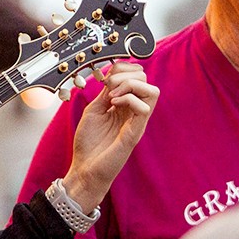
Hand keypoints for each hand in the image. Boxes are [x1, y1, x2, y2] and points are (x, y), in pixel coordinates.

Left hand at [65, 61, 158, 208]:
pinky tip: (113, 105)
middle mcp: (134, 112)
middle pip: (147, 80)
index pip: (138, 77)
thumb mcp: (94, 110)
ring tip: (112, 95)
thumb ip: (105, 94)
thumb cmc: (89, 143)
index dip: (124, 68)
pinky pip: (144, 108)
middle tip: (108, 85)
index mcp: (125, 105)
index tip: (106, 76)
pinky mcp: (135, 133)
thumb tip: (112, 76)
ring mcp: (137, 122)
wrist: (85, 170)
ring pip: (153, 91)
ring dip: (130, 85)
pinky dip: (128, 99)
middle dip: (126, 74)